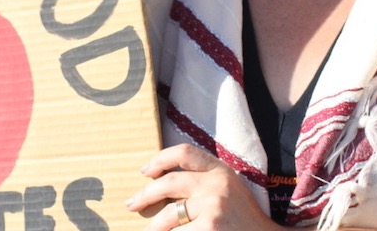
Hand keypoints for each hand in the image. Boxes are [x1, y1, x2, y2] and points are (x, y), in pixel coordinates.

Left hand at [126, 143, 280, 230]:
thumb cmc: (244, 220)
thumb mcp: (230, 190)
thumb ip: (204, 181)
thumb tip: (161, 182)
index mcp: (221, 171)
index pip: (185, 152)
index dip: (160, 159)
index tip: (145, 171)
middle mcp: (216, 184)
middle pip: (169, 182)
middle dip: (145, 194)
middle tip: (132, 204)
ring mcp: (212, 207)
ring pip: (168, 215)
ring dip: (154, 227)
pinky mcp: (208, 228)